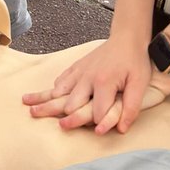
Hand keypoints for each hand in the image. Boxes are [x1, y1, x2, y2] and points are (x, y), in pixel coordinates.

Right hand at [23, 38, 166, 134]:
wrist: (127, 38)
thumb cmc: (135, 61)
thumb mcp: (140, 83)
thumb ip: (131, 106)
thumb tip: (121, 129)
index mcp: (103, 83)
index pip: (96, 114)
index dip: (99, 124)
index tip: (98, 131)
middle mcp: (87, 78)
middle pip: (69, 104)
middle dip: (60, 116)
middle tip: (45, 122)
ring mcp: (79, 72)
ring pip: (59, 90)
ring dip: (45, 100)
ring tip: (30, 108)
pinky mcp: (77, 67)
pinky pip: (61, 79)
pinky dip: (53, 88)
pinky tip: (44, 94)